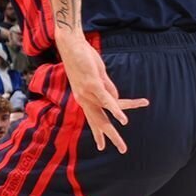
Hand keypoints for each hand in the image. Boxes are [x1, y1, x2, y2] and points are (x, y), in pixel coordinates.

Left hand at [59, 37, 147, 152]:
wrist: (71, 45)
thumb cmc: (84, 58)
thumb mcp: (97, 76)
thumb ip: (107, 88)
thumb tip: (116, 99)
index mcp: (85, 98)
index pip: (95, 119)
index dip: (99, 133)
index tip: (102, 147)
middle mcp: (85, 99)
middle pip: (100, 122)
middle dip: (110, 137)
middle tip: (122, 150)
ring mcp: (88, 93)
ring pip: (106, 113)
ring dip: (115, 129)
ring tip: (123, 143)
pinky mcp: (93, 85)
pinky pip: (107, 101)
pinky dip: (116, 111)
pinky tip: (124, 120)